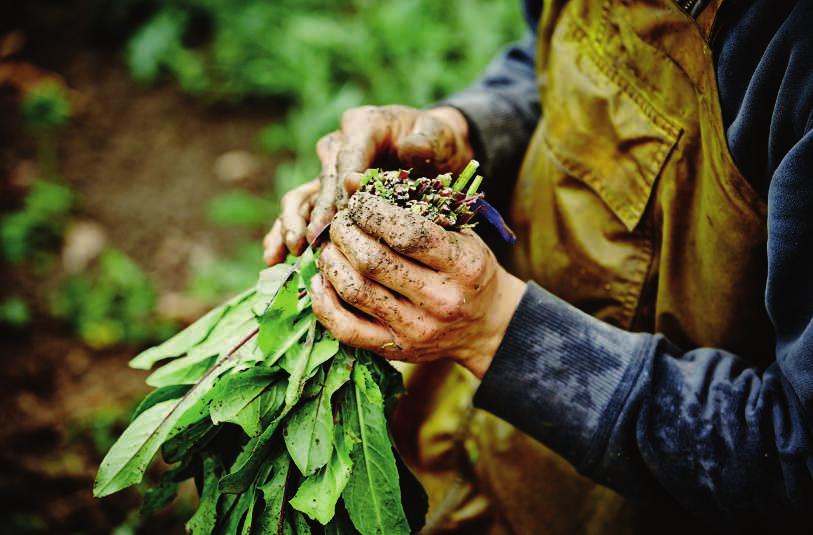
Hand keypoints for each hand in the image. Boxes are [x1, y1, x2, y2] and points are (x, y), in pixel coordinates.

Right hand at [263, 105, 473, 265]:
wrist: (434, 148)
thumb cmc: (437, 141)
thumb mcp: (438, 136)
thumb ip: (425, 143)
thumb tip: (407, 152)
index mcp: (362, 126)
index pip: (347, 160)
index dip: (341, 191)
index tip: (341, 219)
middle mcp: (339, 145)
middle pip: (321, 182)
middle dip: (316, 213)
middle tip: (313, 241)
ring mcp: (329, 169)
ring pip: (303, 197)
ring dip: (291, 223)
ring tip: (291, 250)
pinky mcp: (326, 191)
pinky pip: (302, 211)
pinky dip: (286, 231)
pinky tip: (276, 256)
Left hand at [310, 192, 524, 378]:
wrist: (486, 325)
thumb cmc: (467, 268)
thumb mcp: (456, 231)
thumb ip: (410, 204)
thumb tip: (351, 182)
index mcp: (463, 265)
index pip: (408, 234)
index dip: (372, 212)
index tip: (360, 202)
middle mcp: (441, 300)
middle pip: (373, 261)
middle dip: (346, 233)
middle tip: (341, 222)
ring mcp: (416, 329)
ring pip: (355, 291)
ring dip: (331, 261)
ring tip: (331, 246)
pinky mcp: (395, 350)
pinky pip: (346, 329)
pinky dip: (324, 302)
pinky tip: (321, 279)